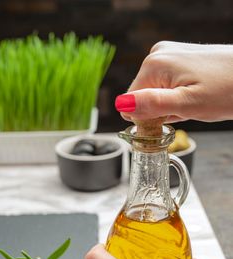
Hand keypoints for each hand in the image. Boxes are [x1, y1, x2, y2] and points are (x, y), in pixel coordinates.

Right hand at [115, 41, 232, 122]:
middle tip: (186, 109)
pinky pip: (167, 86)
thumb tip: (121, 105)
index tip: (169, 119)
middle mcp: (158, 54)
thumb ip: (152, 104)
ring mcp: (169, 54)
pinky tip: (194, 95)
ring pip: (155, 93)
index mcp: (154, 64)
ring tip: (193, 101)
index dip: (147, 118)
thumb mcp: (188, 104)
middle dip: (161, 110)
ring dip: (171, 105)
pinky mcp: (179, 59)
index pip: (130, 103)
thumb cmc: (228, 90)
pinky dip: (178, 96)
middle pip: (142, 97)